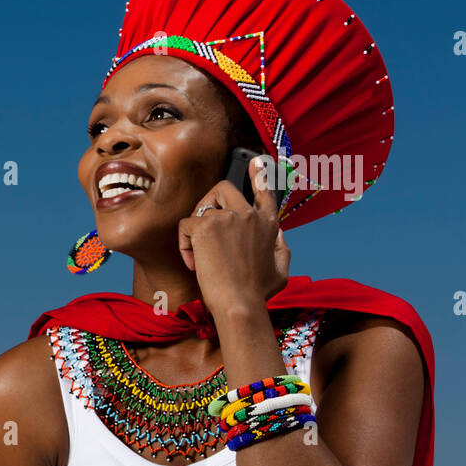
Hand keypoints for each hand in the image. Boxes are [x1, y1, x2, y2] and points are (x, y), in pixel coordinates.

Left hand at [177, 155, 290, 315]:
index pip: (264, 190)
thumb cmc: (258, 293)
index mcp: (269, 224)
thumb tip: (279, 233)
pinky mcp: (206, 226)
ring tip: (199, 254)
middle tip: (203, 227)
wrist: (239, 304)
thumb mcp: (282, 269)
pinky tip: (193, 263)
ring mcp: (228, 217)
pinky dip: (184, 245)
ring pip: (201, 207)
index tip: (253, 161)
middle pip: (223, 188)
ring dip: (195, 229)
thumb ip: (281, 247)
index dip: (258, 174)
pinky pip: (186, 225)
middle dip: (208, 202)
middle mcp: (250, 215)